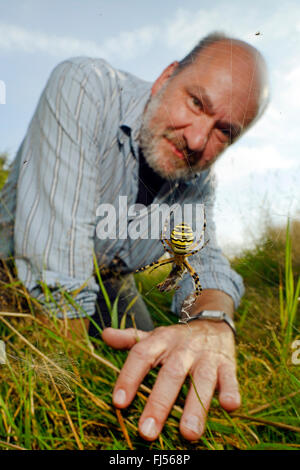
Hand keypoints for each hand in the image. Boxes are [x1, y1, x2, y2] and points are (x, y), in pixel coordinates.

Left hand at [102, 320, 240, 440]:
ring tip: (188, 434)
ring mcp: (206, 355)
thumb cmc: (177, 338)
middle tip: (147, 432)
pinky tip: (229, 406)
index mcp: (161, 340)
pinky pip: (231, 377)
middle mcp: (183, 347)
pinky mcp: (227, 363)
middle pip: (170, 373)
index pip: (142, 355)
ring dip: (196, 406)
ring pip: (202, 380)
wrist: (212, 322)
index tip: (118, 403)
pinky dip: (231, 391)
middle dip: (159, 403)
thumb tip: (104, 334)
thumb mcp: (155, 335)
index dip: (129, 377)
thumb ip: (131, 338)